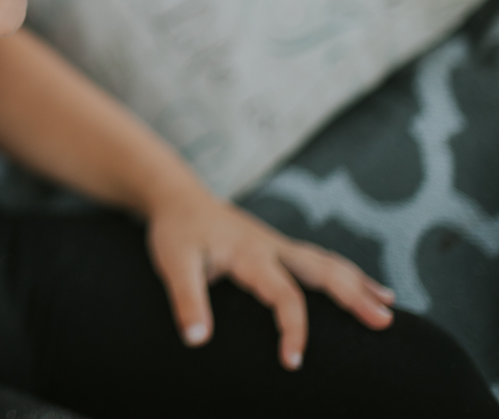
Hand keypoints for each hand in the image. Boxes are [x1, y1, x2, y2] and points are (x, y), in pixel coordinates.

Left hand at [145, 184, 395, 369]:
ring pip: (327, 262)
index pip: (283, 295)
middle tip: (384, 323)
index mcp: (250, 254)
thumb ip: (186, 301)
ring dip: (359, 283)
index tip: (292, 362)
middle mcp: (272, 247)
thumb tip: (196, 340)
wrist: (178, 198)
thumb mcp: (173, 264)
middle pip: (322, 271)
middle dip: (354, 297)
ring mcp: (279, 245)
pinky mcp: (280, 247)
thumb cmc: (176, 232)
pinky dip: (348, 274)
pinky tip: (368, 287)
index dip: (292, 329)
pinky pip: (321, 260)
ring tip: (388, 307)